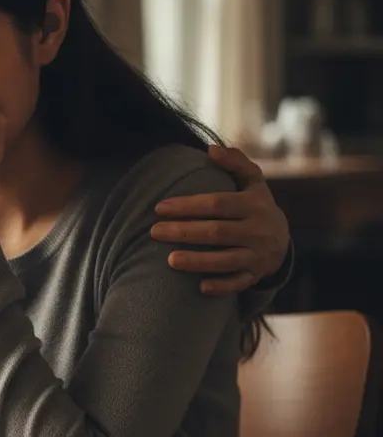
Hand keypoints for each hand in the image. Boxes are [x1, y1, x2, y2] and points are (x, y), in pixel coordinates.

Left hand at [151, 144, 290, 294]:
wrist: (282, 238)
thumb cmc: (255, 205)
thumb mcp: (252, 181)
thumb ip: (234, 162)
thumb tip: (210, 149)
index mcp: (254, 205)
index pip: (217, 204)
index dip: (188, 206)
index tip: (159, 208)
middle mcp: (258, 230)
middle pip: (217, 233)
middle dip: (184, 232)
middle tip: (154, 232)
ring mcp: (258, 255)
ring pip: (226, 261)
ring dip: (198, 261)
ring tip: (169, 260)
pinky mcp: (256, 275)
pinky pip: (238, 283)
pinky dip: (221, 286)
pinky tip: (199, 287)